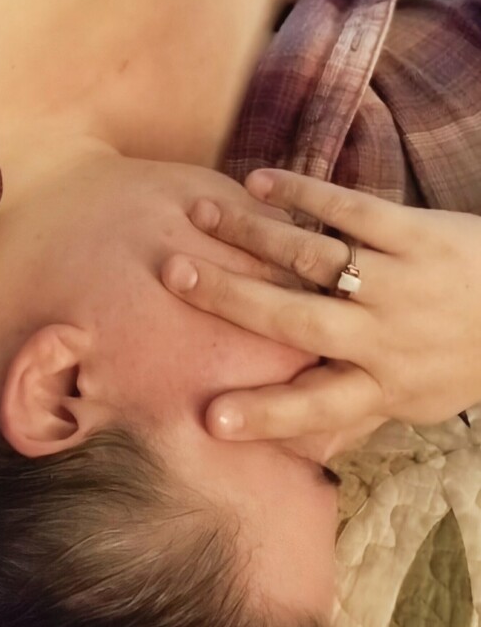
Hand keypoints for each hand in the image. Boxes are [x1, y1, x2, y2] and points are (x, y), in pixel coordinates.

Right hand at [159, 168, 480, 450]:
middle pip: (298, 319)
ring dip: (252, 234)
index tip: (211, 421)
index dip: (265, 414)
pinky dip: (303, 193)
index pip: (317, 406)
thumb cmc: (465, 357)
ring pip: (315, 258)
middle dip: (232, 298)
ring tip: (200, 216)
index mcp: (384, 385)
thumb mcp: (418, 400)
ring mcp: (403, 283)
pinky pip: (353, 211)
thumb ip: (356, 409)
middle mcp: (388, 337)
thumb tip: (290, 444)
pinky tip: (258, 182)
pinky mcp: (418, 234)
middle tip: (175, 276)